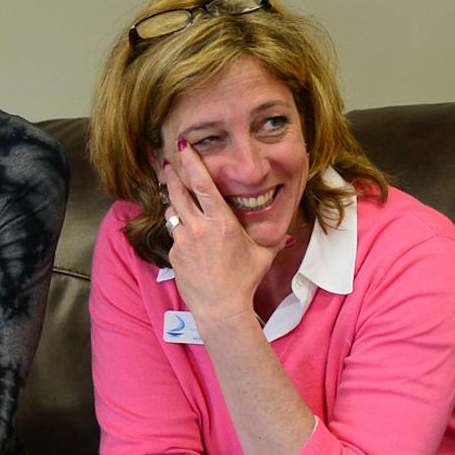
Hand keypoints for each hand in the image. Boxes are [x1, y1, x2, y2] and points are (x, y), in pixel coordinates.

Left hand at [160, 143, 274, 321]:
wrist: (220, 307)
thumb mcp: (263, 254)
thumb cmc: (245, 280)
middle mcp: (199, 226)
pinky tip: (189, 238)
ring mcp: (183, 240)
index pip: (202, 184)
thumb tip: (286, 228)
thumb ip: (271, 237)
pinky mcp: (174, 253)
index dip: (191, 162)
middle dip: (173, 174)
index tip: (182, 147)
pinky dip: (180, 230)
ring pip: (173, 211)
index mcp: (221, 222)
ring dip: (175, 203)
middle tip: (169, 163)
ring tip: (179, 198)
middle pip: (179, 191)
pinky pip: (175, 234)